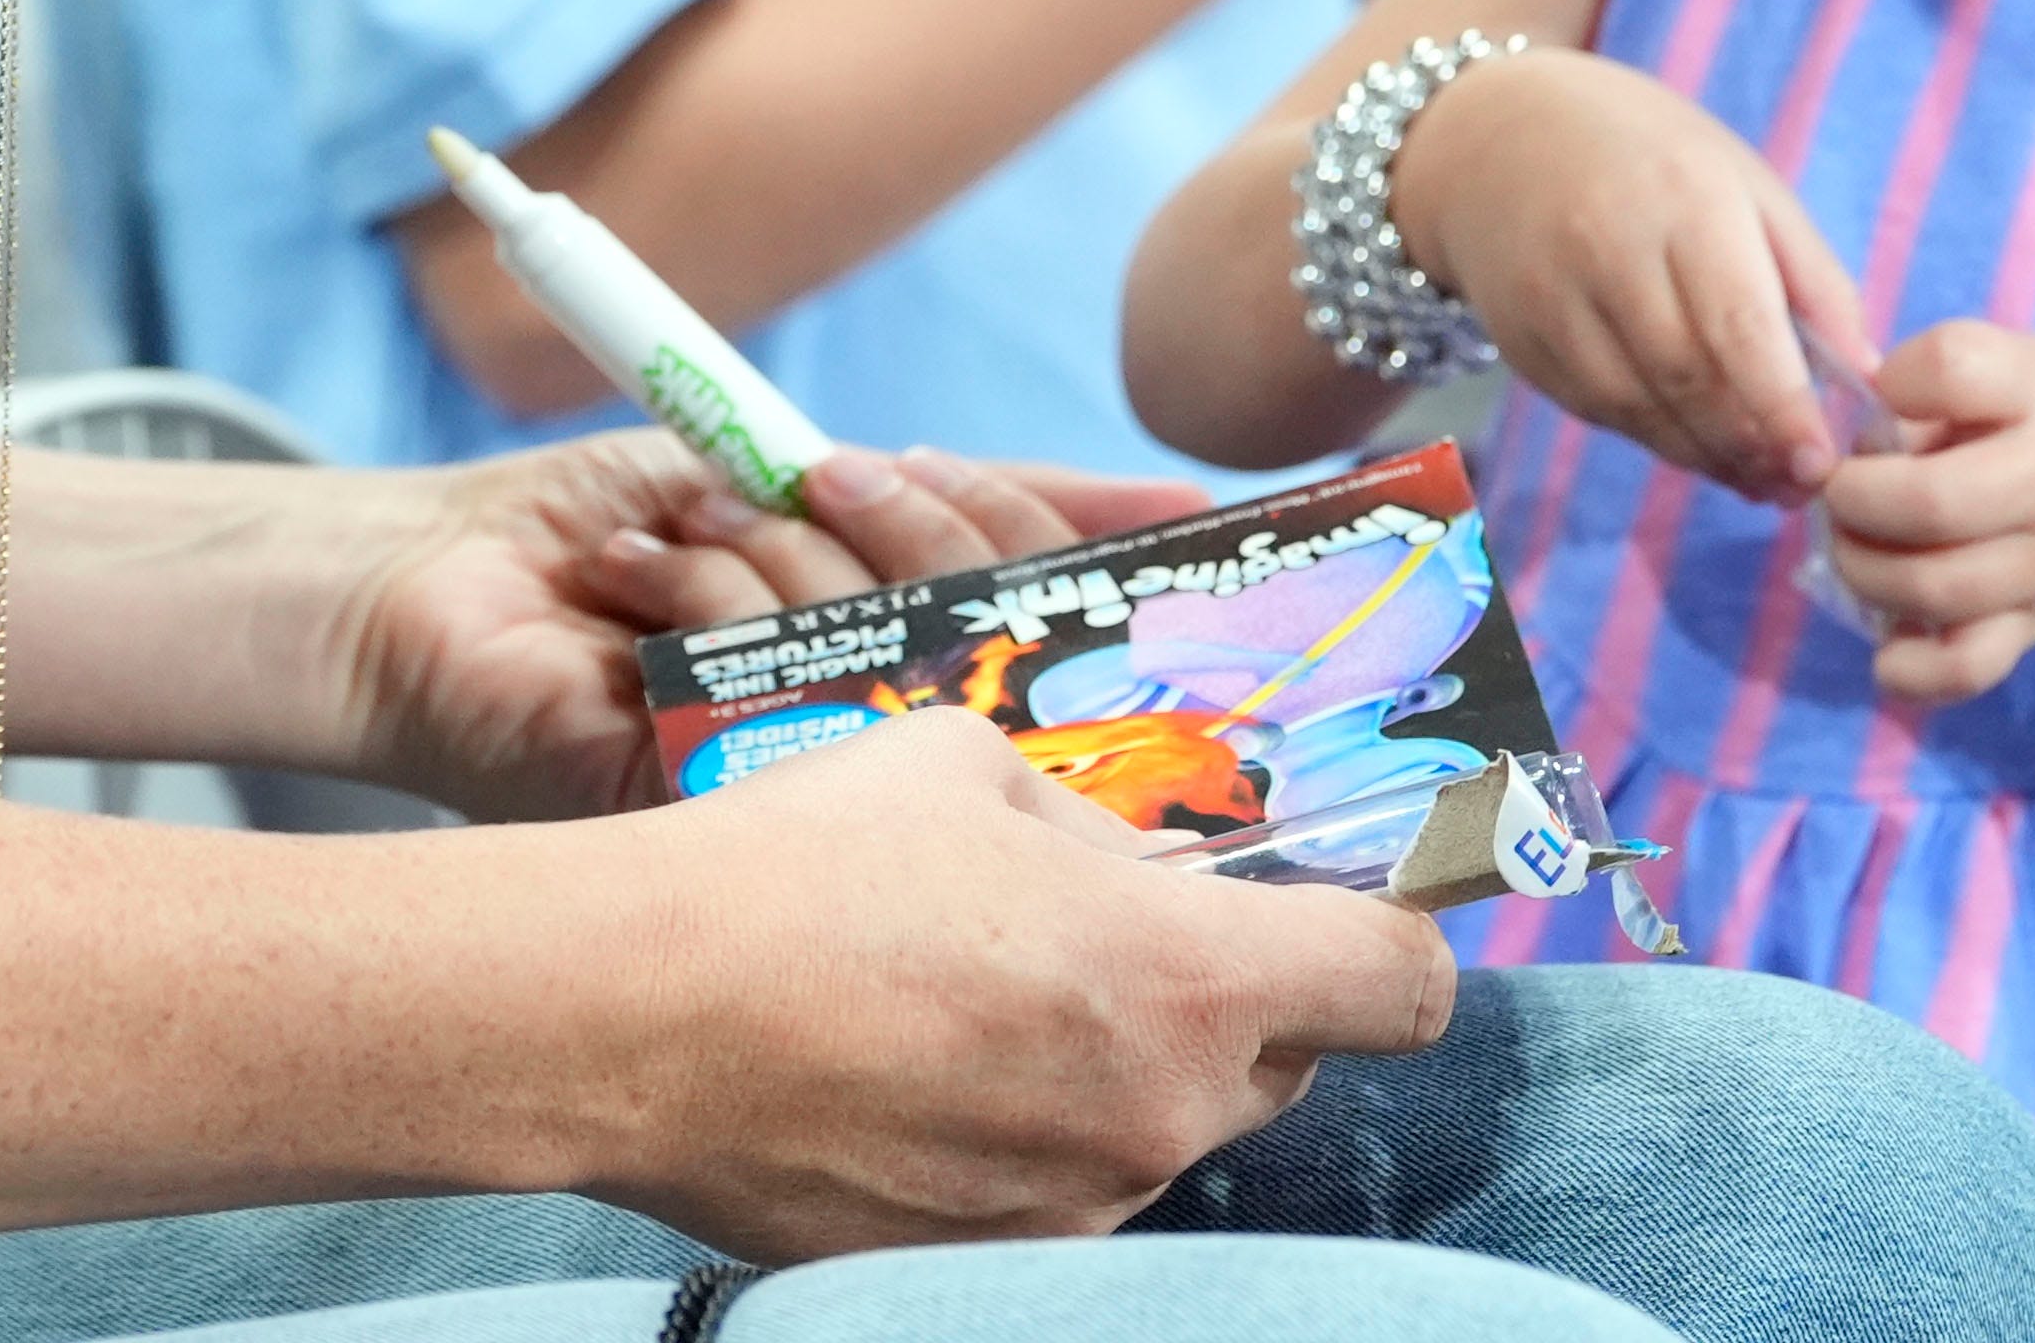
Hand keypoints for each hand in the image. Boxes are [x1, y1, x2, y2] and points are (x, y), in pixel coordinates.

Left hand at [320, 432, 1196, 822]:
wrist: (442, 581)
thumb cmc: (617, 532)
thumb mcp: (823, 483)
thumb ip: (1002, 503)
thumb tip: (1186, 504)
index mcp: (923, 674)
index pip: (1046, 624)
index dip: (1009, 537)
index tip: (932, 471)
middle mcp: (883, 747)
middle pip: (984, 641)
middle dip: (888, 531)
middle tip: (805, 484)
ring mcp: (808, 792)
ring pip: (882, 656)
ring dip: (768, 554)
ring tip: (675, 542)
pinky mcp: (729, 817)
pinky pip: (783, 707)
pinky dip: (707, 609)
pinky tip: (636, 595)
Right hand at [588, 708, 1451, 1260]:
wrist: (633, 1017)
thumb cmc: (805, 867)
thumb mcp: (972, 772)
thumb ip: (1096, 828)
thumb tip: (1144, 864)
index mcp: (1190, 977)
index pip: (1400, 987)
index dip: (1392, 940)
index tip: (1349, 910)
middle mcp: (1161, 1114)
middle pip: (1282, 1062)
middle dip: (1231, 996)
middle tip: (1120, 931)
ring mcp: (1078, 1207)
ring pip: (1161, 1122)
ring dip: (1114, 1062)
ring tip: (977, 996)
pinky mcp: (992, 1261)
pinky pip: (1062, 1184)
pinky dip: (1024, 1129)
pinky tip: (917, 1069)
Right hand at [1395, 45, 1867, 500]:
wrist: (1495, 136)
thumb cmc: (1648, 155)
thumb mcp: (1745, 182)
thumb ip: (1811, 278)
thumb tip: (1866, 376)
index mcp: (1684, 199)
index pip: (1737, 324)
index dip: (1782, 407)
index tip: (1821, 462)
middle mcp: (1609, 250)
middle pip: (1688, 379)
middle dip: (1752, 446)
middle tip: (1802, 483)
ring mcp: (1553, 300)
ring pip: (1640, 410)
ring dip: (1708, 458)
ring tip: (1760, 477)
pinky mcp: (1521, 342)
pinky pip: (1600, 411)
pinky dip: (1657, 441)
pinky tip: (1698, 447)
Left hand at [1815, 319, 2034, 704]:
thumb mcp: (2026, 367)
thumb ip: (1939, 391)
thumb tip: (1857, 442)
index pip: (1954, 369)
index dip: (1895, 380)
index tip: (1887, 395)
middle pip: (1929, 502)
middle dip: (1853, 498)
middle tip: (1844, 490)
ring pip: (1934, 588)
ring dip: (1864, 571)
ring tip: (1859, 549)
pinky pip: (1968, 667)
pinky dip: (1911, 669)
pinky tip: (1887, 646)